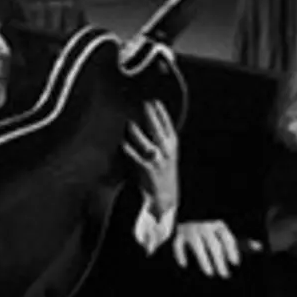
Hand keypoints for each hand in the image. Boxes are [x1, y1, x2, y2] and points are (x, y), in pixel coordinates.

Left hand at [123, 100, 178, 218]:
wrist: (164, 196)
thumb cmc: (163, 170)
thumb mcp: (168, 153)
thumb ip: (161, 139)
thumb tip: (150, 119)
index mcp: (173, 146)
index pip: (169, 126)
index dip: (162, 113)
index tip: (155, 101)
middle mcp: (166, 153)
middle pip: (158, 131)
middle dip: (151, 116)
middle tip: (144, 104)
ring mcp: (157, 162)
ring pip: (146, 143)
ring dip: (137, 132)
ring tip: (130, 123)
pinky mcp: (146, 170)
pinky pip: (135, 157)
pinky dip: (128, 150)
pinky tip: (122, 143)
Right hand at [173, 220, 261, 278]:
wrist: (192, 209)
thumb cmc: (212, 226)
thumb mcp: (226, 231)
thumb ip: (241, 241)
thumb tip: (259, 247)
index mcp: (219, 224)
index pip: (227, 238)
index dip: (232, 250)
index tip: (236, 263)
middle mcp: (206, 226)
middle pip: (214, 245)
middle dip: (220, 261)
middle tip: (225, 275)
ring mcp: (192, 230)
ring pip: (198, 246)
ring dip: (204, 260)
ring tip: (210, 273)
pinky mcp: (179, 234)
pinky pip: (179, 245)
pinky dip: (180, 255)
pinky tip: (185, 265)